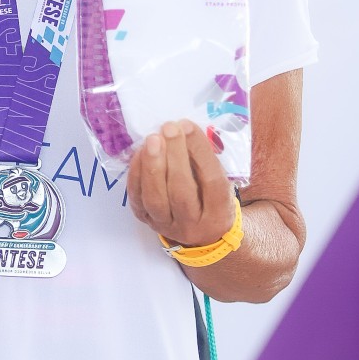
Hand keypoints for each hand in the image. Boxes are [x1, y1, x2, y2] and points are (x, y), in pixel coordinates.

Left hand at [127, 120, 235, 247]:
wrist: (200, 234)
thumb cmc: (212, 199)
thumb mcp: (222, 183)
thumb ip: (206, 161)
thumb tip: (184, 128)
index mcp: (219, 213)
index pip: (211, 182)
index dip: (199, 152)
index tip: (188, 125)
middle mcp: (193, 224)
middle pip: (181, 192)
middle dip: (174, 156)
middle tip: (169, 128)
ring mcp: (167, 226)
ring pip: (156, 199)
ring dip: (152, 165)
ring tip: (153, 139)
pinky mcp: (146, 222)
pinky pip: (137, 199)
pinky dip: (136, 174)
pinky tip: (140, 152)